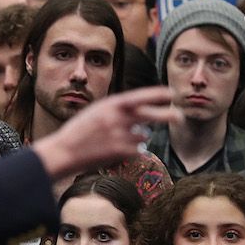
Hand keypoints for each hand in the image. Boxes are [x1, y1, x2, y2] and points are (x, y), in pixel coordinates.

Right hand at [32, 85, 175, 180]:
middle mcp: (117, 117)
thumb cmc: (79, 132)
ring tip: (117, 141)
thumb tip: (141, 114)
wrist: (64, 152)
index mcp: (110, 104)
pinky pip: (137, 151)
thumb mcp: (96, 112)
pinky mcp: (120, 151)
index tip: (170, 93)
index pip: (138, 96)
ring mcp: (119, 135)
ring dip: (137, 139)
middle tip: (179, 116)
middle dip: (167, 115)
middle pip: (149, 115)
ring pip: (142, 136)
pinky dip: (131, 151)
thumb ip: (116, 111)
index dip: (156, 94)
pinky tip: (115, 152)